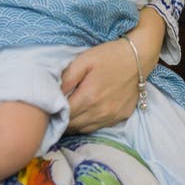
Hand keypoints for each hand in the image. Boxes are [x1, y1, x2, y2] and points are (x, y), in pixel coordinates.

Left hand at [62, 7, 164, 131]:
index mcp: (88, 97)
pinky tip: (85, 114)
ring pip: (85, 129)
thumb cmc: (110, 55)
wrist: (139, 57)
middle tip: (52, 113)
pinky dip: (89, 123)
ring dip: (74, 125)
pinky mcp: (121, 116)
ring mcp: (112, 116)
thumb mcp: (84, 59)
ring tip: (66, 115)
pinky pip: (99, 126)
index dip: (52, 114)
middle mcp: (100, 112)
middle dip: (61, 121)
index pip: (63, 115)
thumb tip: (53, 92)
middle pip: (72, 126)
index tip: (45, 109)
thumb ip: (67, 77)